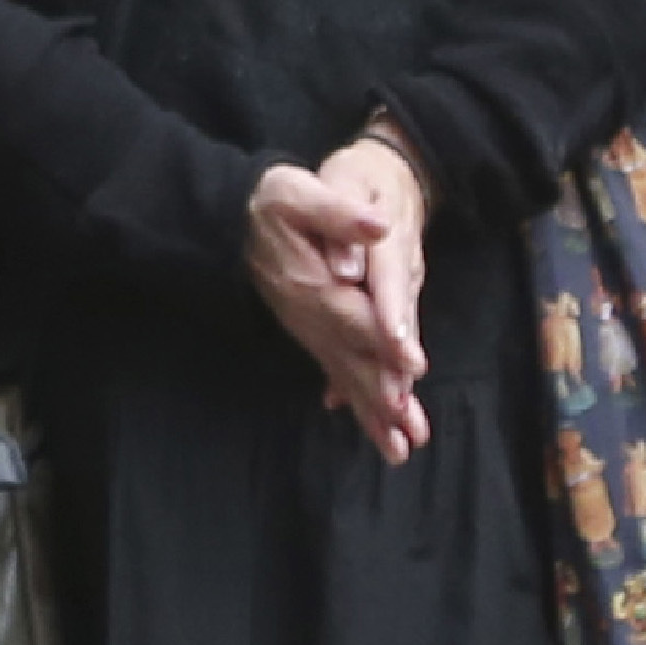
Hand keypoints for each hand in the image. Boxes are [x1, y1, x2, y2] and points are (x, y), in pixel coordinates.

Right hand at [244, 142, 430, 464]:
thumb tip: (377, 225)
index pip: (352, 315)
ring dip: (371, 413)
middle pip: (351, 360)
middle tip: (407, 436)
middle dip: (380, 398)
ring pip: (345, 374)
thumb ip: (336, 212)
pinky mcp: (309, 331)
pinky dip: (354, 402)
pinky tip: (372, 427)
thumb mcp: (299, 193)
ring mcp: (308, 328)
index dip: (381, 341)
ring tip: (398, 451)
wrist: (234, 216)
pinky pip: (334, 372)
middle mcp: (309, 315)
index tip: (411, 370)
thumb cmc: (273, 201)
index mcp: (311, 284)